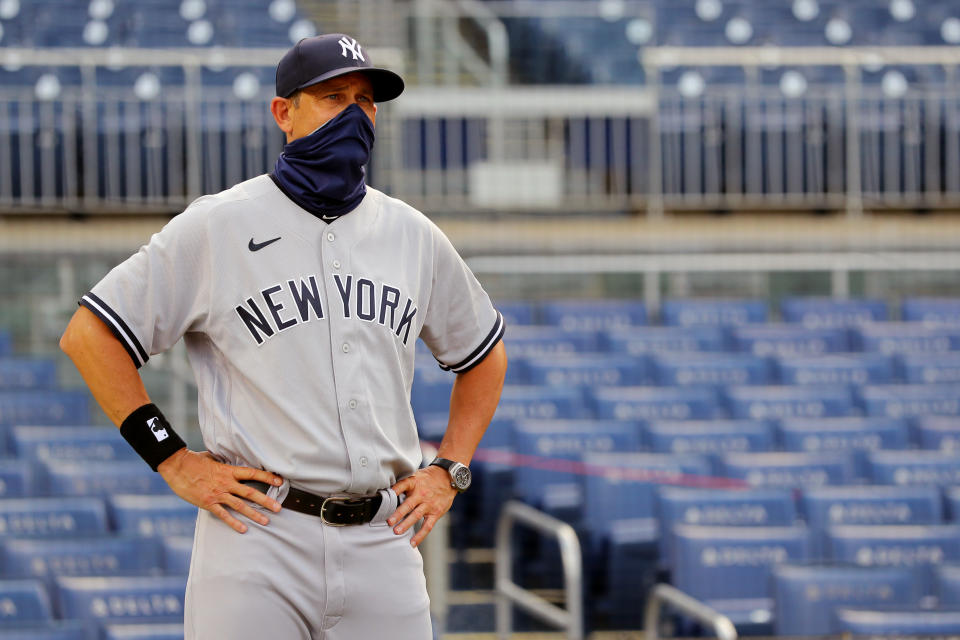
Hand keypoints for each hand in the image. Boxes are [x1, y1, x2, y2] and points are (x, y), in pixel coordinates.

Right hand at [157, 448, 283, 533]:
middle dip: (266, 501)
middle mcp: (226, 483)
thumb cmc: (194, 460)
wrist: (176, 466)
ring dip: (254, 514)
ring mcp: (217, 494)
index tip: (280, 481)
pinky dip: (234, 523)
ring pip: (240, 505)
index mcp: (228, 470)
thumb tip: (230, 460)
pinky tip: (243, 529)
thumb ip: (223, 462)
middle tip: (279, 508)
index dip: (267, 477)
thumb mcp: (213, 458)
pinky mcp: (208, 503)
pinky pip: (223, 514)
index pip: (253, 474)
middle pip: (250, 492)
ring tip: (266, 521)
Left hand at [388, 465, 456, 547]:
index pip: (402, 485)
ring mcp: (429, 504)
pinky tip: (412, 542)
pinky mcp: (435, 513)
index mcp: (415, 482)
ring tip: (397, 532)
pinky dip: (420, 535)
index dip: (393, 491)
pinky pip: (427, 526)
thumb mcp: (417, 475)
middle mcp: (421, 493)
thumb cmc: (429, 478)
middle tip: (389, 522)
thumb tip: (388, 491)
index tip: (384, 497)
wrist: (448, 477)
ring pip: (416, 515)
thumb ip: (404, 483)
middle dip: (398, 514)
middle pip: (408, 504)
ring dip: (406, 524)